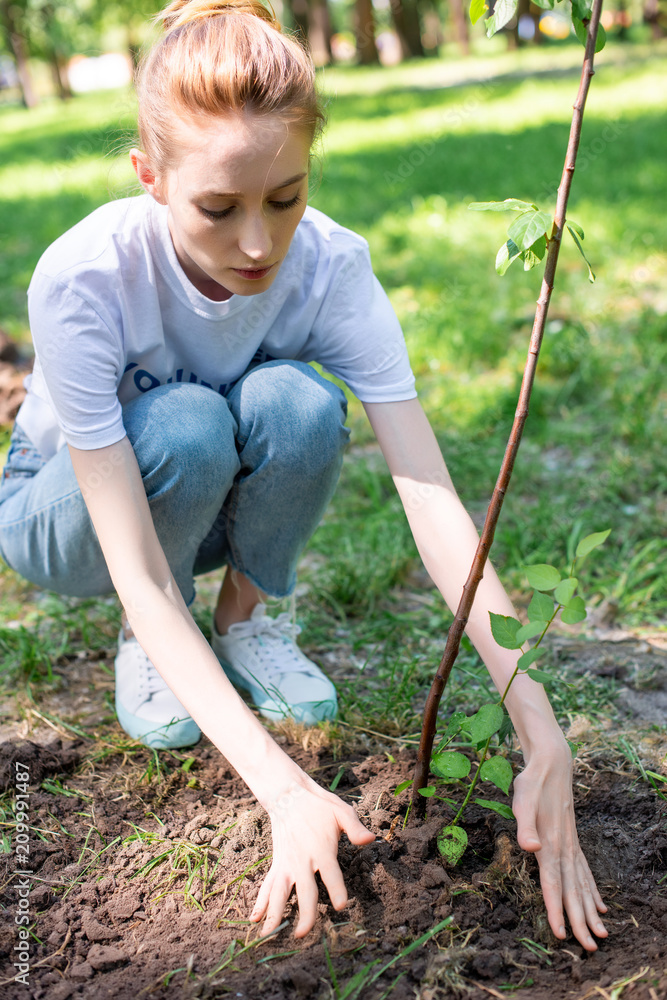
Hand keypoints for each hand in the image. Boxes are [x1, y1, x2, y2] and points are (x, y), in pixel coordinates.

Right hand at [249, 777, 374, 937]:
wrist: (288, 796)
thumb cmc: (318, 805)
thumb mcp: (341, 811)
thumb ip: (355, 827)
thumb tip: (371, 839)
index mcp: (321, 849)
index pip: (331, 873)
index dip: (337, 889)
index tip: (341, 906)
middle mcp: (302, 860)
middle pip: (304, 891)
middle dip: (304, 913)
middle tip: (303, 934)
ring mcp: (287, 864)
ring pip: (280, 893)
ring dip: (274, 913)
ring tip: (268, 936)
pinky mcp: (278, 864)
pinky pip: (268, 885)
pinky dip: (261, 902)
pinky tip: (255, 919)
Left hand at [512, 742, 607, 951]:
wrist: (552, 764)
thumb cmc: (532, 783)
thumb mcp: (521, 800)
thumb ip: (524, 825)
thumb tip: (530, 847)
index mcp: (550, 844)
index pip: (553, 883)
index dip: (556, 910)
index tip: (563, 935)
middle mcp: (564, 849)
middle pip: (572, 891)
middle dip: (580, 921)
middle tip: (591, 949)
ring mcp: (571, 845)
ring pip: (583, 885)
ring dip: (590, 910)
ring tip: (601, 935)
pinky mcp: (572, 841)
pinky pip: (585, 872)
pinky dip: (593, 891)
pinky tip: (599, 906)